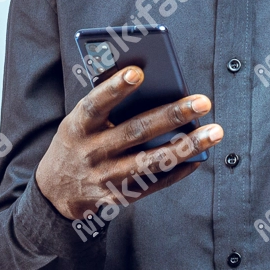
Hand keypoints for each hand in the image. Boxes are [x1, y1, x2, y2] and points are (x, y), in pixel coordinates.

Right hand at [34, 65, 222, 220]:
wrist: (55, 191)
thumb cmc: (79, 141)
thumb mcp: (80, 121)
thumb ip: (108, 106)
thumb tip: (152, 85)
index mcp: (77, 125)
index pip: (96, 104)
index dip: (115, 89)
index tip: (138, 72)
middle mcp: (91, 152)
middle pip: (136, 132)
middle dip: (172, 115)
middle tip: (203, 101)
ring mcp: (104, 177)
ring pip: (151, 162)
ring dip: (186, 147)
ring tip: (214, 132)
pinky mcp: (117, 197)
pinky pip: (153, 184)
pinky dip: (178, 171)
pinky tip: (199, 158)